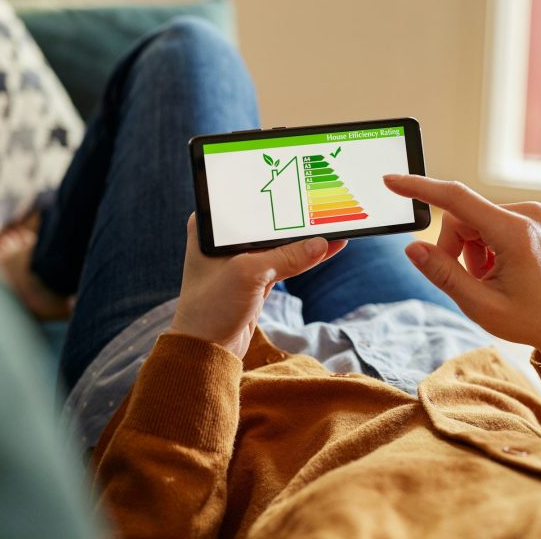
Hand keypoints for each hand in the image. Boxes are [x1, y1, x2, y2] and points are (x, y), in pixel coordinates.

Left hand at [170, 214, 345, 359]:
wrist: (205, 352)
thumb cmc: (211, 308)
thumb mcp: (248, 274)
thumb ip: (286, 257)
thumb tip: (321, 244)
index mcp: (211, 229)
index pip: (248, 204)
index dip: (275, 197)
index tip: (302, 188)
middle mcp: (224, 240)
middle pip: (267, 223)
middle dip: (295, 218)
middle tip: (323, 206)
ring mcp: (241, 260)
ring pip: (280, 243)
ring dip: (305, 238)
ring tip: (334, 226)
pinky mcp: (256, 279)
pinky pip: (286, 262)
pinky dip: (305, 257)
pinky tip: (328, 247)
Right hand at [384, 174, 540, 364]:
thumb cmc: (530, 320)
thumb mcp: (479, 304)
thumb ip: (443, 273)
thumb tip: (412, 248)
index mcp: (515, 233)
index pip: (456, 199)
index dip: (419, 189)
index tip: (392, 181)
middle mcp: (526, 215)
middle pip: (460, 217)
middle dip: (452, 248)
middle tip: (465, 280)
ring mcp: (531, 215)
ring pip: (472, 221)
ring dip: (469, 251)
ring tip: (489, 279)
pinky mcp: (530, 219)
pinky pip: (488, 224)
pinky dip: (482, 247)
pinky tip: (499, 271)